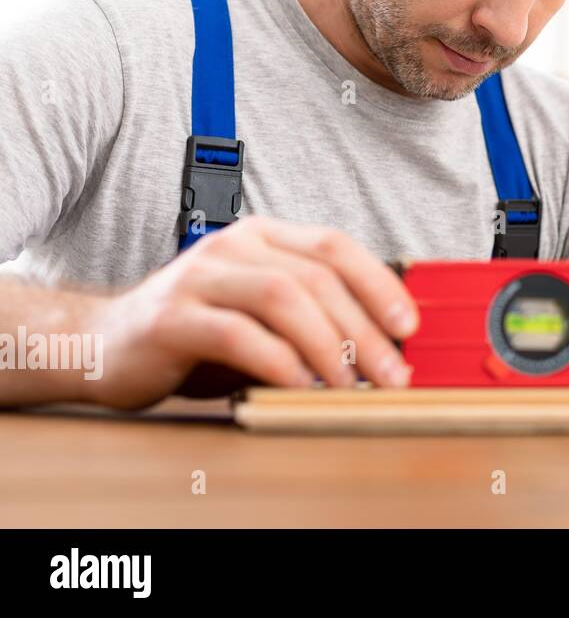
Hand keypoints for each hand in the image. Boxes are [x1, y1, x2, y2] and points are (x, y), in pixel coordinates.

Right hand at [85, 216, 419, 409]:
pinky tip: (298, 387)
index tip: (409, 326)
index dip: (379, 283)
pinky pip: (238, 334)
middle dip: (365, 328)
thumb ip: (311, 313)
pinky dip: (278, 362)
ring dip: (328, 345)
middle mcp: (234, 245)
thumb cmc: (195, 331)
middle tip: (391, 372)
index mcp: (263, 236)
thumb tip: (385, 343)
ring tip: (350, 385)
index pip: (335, 246)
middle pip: (316, 276)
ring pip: (283, 298)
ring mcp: (200, 277)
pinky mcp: (172, 317)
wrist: (103, 341)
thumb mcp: (261, 312)